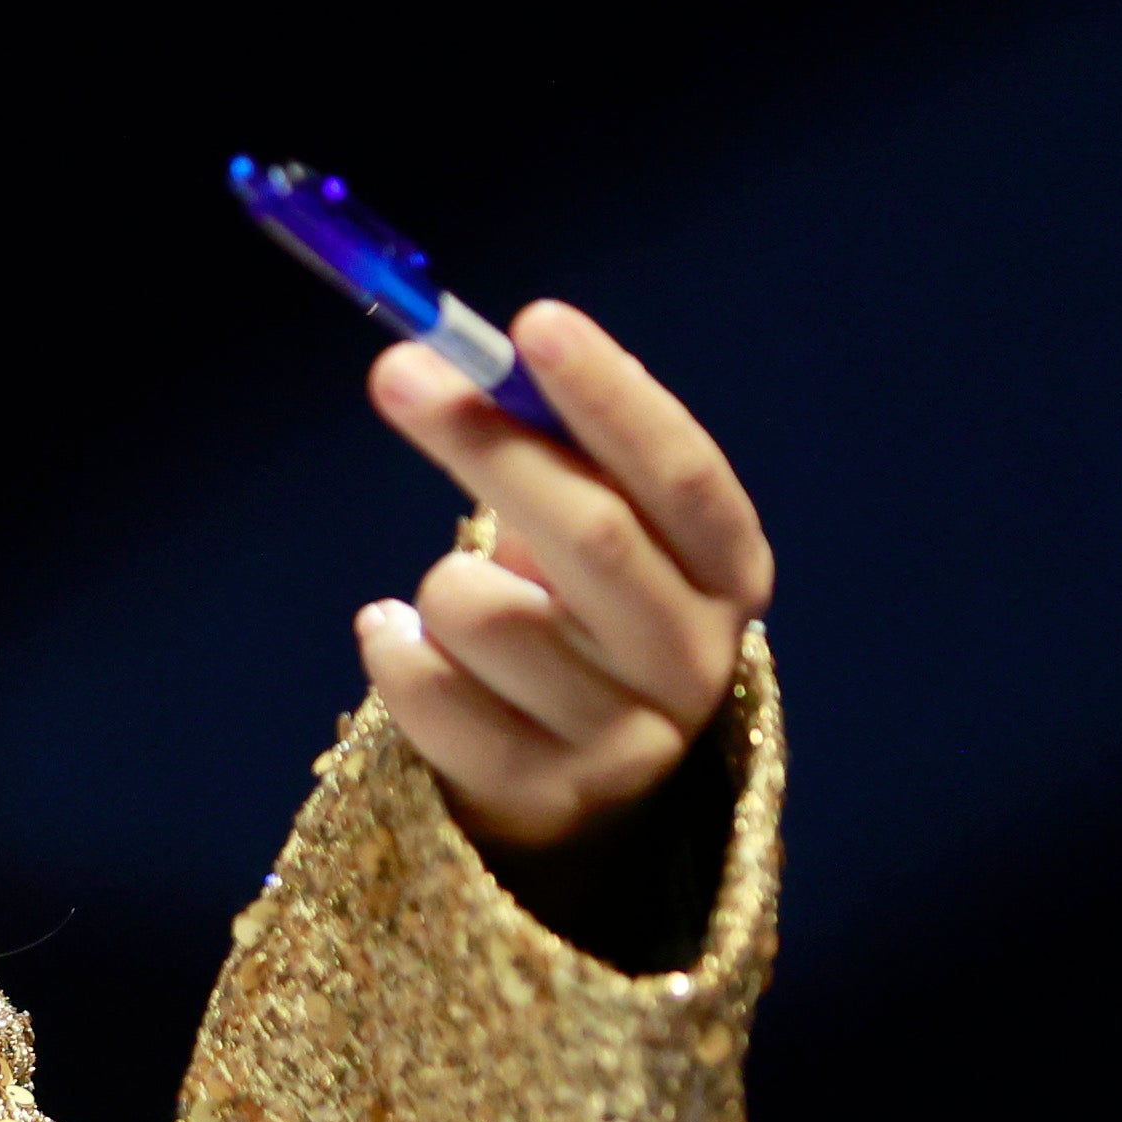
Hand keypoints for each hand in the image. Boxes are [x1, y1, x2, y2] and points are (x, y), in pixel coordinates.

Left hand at [356, 301, 775, 853]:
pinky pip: (428, 690)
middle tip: (399, 372)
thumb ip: (545, 445)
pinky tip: (406, 647)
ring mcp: (625, 743)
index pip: (683, 477)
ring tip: (449, 604)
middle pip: (595, 536)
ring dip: (436, 585)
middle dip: (489, 444)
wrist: (564, 781)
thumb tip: (441, 358)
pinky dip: (393, 650)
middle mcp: (695, 661)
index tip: (534, 323)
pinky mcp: (544, 798)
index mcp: (729, 575)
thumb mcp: (591, 528)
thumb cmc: (572, 617)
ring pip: (483, 614)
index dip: (612, 399)